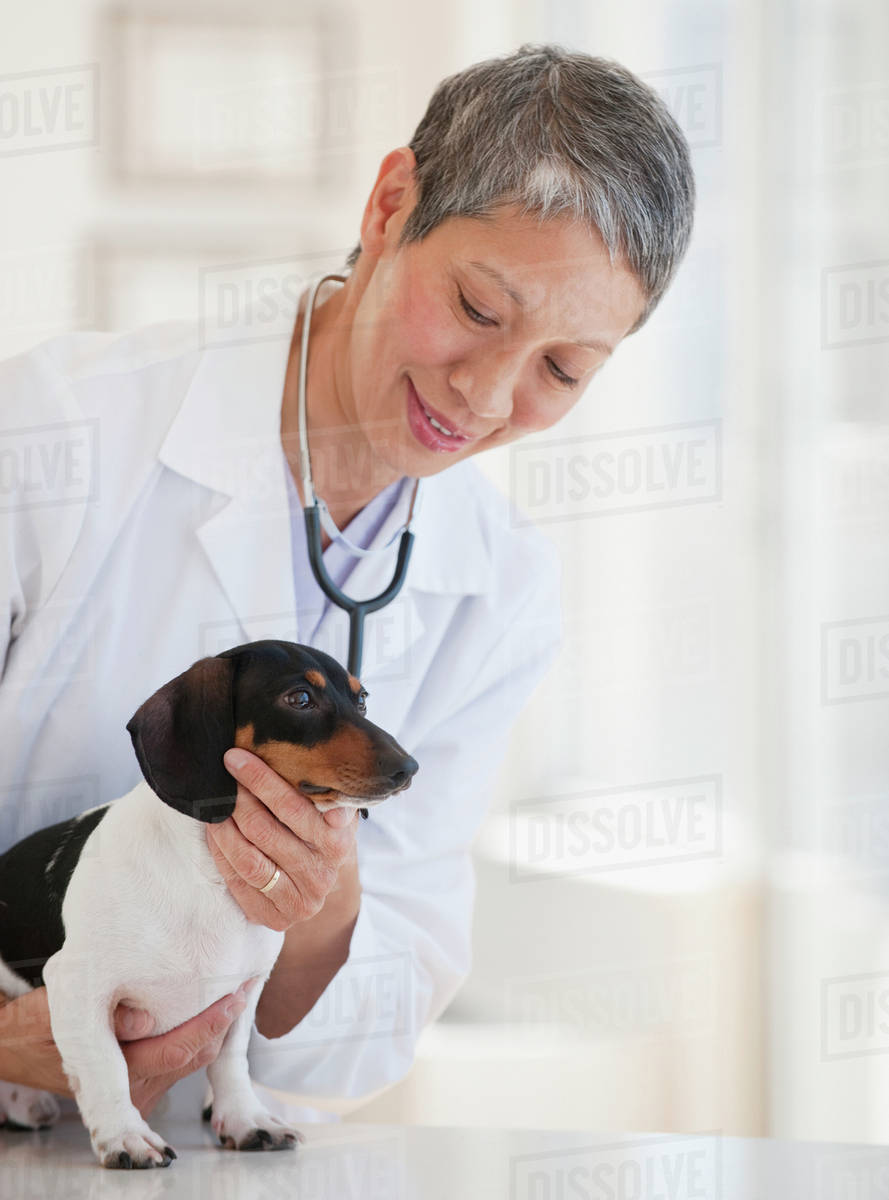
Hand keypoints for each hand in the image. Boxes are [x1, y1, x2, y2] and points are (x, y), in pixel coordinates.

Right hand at [0, 979, 258, 1117]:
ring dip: (217, 1026)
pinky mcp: (149, 1084)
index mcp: (115, 1072)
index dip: (212, 1021)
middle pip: (197, 1056)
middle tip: (247, 983)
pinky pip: (185, 1060)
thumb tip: (144, 1019)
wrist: (24, 1046)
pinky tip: (213, 1006)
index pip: (178, 1049)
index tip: (236, 993)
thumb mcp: (64, 1006)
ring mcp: (144, 1089)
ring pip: (196, 1060)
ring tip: (237, 988)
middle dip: (224, 1021)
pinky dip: (202, 1034)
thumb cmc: (42, 1022)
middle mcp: (134, 1088)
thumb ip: (105, 1014)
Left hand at [205, 748, 359, 931]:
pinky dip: (220, 852)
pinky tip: (214, 830)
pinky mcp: (274, 917)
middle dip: (237, 798)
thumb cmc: (325, 830)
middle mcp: (320, 875)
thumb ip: (333, 795)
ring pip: (248, 859)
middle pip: (264, 831)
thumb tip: (327, 786)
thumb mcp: (337, 808)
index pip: (293, 807)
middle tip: (218, 775)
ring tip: (212, 802)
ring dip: (223, 826)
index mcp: (338, 843)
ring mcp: (298, 901)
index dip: (261, 781)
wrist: (325, 879)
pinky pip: (238, 881)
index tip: (236, 758)